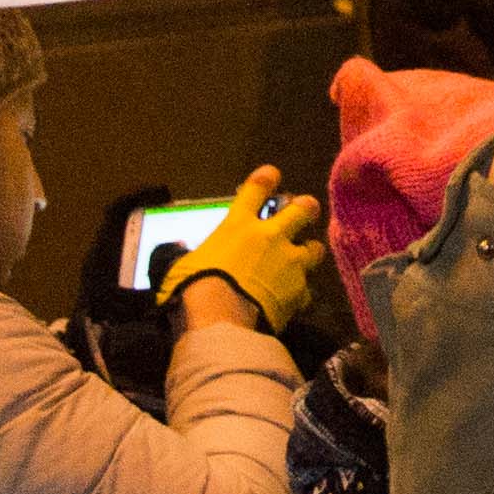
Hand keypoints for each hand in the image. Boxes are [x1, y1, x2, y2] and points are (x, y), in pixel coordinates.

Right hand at [167, 174, 329, 337]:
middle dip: (306, 208)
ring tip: (304, 258)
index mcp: (238, 225)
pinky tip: (293, 299)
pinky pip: (306, 289)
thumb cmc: (192, 287)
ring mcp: (289, 262)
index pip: (257, 189)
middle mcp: (269, 237)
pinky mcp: (299, 290)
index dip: (267, 178)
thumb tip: (178, 251)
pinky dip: (300, 293)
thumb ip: (186, 254)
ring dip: (309, 252)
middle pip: (301, 210)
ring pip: (314, 248)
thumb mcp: (181, 265)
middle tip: (307, 209)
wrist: (219, 318)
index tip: (272, 175)